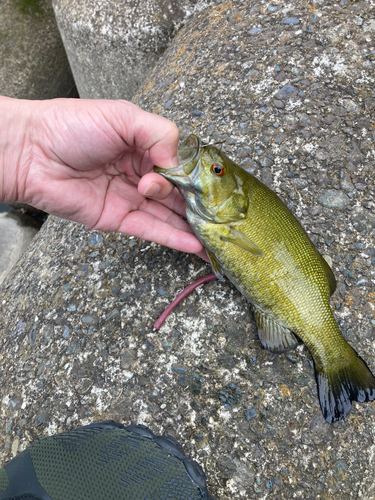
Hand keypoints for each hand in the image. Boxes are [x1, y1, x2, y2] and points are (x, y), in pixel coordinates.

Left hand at [1, 97, 203, 255]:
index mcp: (144, 146)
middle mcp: (140, 173)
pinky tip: (196, 244)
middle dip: (200, 205)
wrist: (32, 152)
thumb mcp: (123, 116)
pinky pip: (151, 230)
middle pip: (178, 193)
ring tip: (218, 236)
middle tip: (224, 217)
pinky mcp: (118, 219)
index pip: (181, 164)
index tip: (216, 187)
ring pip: (168, 214)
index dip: (198, 176)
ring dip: (193, 226)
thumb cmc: (71, 126)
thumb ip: (159, 135)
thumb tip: (177, 166)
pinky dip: (174, 238)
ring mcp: (130, 198)